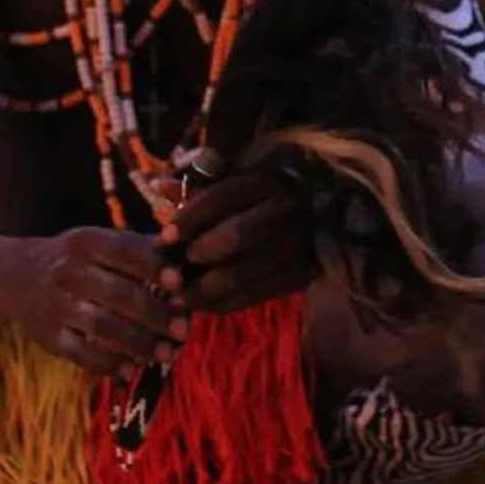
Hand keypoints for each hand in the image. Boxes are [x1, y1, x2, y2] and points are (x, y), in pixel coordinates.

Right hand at [0, 226, 188, 379]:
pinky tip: (132, 370)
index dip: (153, 267)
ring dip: (139, 343)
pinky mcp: (49, 337)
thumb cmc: (77, 259)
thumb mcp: (101, 242)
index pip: (124, 252)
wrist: (16, 276)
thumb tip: (185, 252)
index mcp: (87, 242)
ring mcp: (57, 306)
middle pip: (118, 295)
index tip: (179, 284)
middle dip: (156, 314)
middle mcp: (69, 272)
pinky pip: (82, 355)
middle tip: (183, 329)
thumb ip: (141, 248)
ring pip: (103, 328)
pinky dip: (109, 365)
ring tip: (167, 354)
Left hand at [173, 164, 319, 314]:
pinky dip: (224, 303)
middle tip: (176, 266)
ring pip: (242, 272)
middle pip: (235, 236)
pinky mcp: (300, 275)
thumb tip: (160, 186)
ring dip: (204, 288)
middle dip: (199, 254)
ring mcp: (297, 244)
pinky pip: (254, 295)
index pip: (222, 197)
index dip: (189, 218)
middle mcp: (286, 209)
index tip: (166, 236)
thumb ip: (201, 187)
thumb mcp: (238, 181)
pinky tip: (204, 303)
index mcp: (268, 180)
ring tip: (181, 293)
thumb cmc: (267, 196)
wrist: (324, 219)